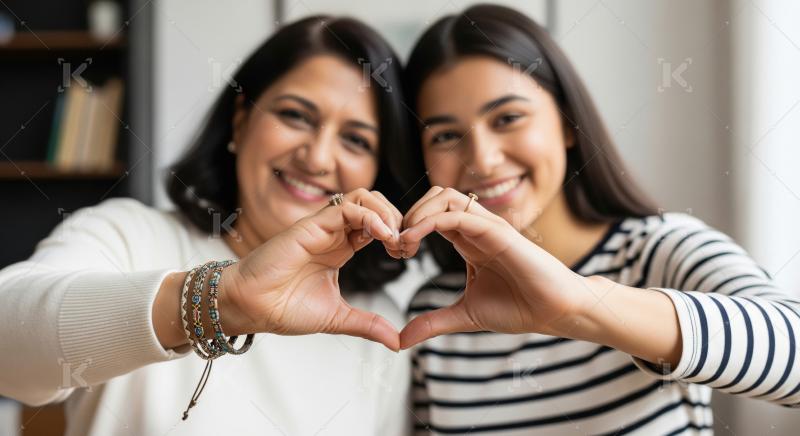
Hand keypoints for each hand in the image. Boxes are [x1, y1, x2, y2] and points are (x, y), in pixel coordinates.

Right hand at [221, 189, 403, 350]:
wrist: (251, 308)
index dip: (397, 233)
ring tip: (394, 238)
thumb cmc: (284, 309)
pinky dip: (370, 216)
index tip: (406, 254)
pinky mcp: (311, 225)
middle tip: (404, 245)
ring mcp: (323, 227)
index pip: (378, 224)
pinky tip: (382, 236)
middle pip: (375, 203)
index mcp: (341, 248)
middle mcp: (334, 233)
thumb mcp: (338, 318)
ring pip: (364, 197)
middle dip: (397, 219)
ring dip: (386, 213)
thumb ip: (368, 324)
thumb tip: (397, 342)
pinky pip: (347, 207)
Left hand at [398, 187, 592, 348]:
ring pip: (444, 196)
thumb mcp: (464, 315)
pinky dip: (430, 221)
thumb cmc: (519, 308)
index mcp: (467, 240)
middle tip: (396, 245)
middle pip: (434, 196)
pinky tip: (415, 241)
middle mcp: (476, 228)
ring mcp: (487, 226)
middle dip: (408, 214)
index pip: (431, 214)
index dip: (408, 227)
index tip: (395, 253)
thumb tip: (400, 340)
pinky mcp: (498, 231)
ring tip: (405, 242)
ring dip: (417, 213)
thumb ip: (432, 323)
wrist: (554, 311)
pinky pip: (458, 214)